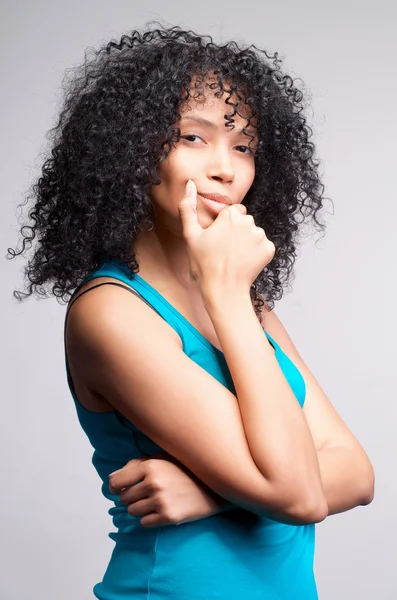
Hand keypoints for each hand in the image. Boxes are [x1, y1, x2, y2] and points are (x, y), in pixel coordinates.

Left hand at [108, 452, 226, 527]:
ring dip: (140, 508)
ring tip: (155, 501)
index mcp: (149, 466)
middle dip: (131, 496)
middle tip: (146, 493)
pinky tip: (161, 510)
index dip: (114, 486)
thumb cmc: (185, 469)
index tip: (118, 488)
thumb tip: (112, 478)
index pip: (116, 481)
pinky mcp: (169, 517)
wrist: (213, 486)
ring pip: (132, 511)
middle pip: (124, 497)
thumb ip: (136, 465)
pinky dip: (149, 518)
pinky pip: (144, 523)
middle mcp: (153, 483)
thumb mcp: (162, 459)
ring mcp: (161, 501)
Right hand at [178, 180, 274, 296]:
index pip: (232, 212)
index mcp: (230, 215)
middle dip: (236, 232)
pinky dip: (256, 253)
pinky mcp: (269, 249)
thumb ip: (187, 207)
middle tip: (224, 251)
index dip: (224, 225)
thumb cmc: (204, 265)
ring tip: (234, 258)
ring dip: (246, 242)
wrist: (223, 291)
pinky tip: (244, 263)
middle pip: (244, 221)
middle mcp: (248, 221)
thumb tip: (190, 184)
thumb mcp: (190, 236)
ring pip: (253, 233)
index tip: (217, 239)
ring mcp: (261, 236)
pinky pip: (263, 246)